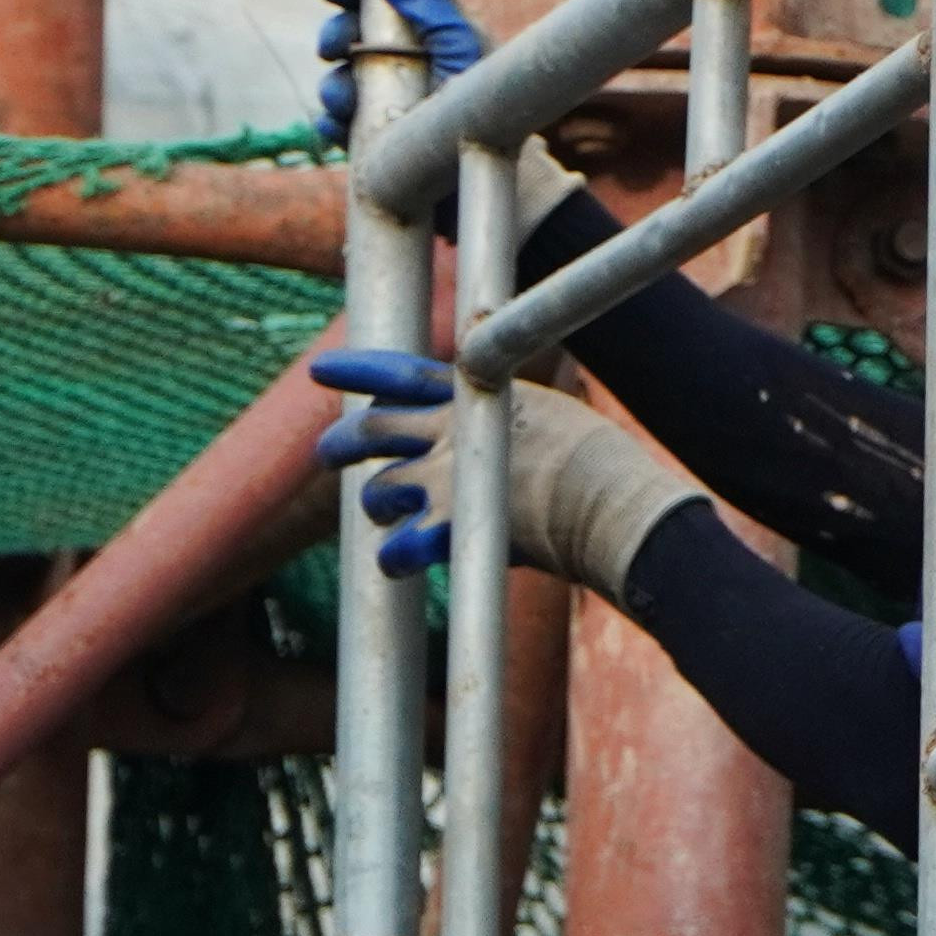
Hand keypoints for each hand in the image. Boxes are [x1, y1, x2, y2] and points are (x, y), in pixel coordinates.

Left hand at [305, 356, 711, 596]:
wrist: (613, 504)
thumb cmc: (600, 465)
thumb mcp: (553, 417)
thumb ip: (513, 419)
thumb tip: (506, 426)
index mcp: (475, 401)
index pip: (403, 375)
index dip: (360, 370)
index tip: (321, 371)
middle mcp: (448, 435)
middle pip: (371, 430)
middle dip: (342, 442)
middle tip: (329, 453)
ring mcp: (444, 482)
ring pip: (378, 492)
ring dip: (377, 507)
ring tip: (389, 520)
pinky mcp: (449, 529)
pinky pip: (396, 549)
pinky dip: (394, 558)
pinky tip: (401, 565)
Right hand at [316, 0, 486, 141]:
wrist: (488, 175)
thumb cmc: (484, 109)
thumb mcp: (458, 46)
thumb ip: (425, 0)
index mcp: (435, 32)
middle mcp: (412, 61)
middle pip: (354, 34)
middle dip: (336, 36)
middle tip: (332, 47)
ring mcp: (393, 99)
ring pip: (342, 79)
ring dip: (334, 86)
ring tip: (344, 101)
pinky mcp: (379, 139)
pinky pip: (340, 122)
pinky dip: (334, 123)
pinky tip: (339, 127)